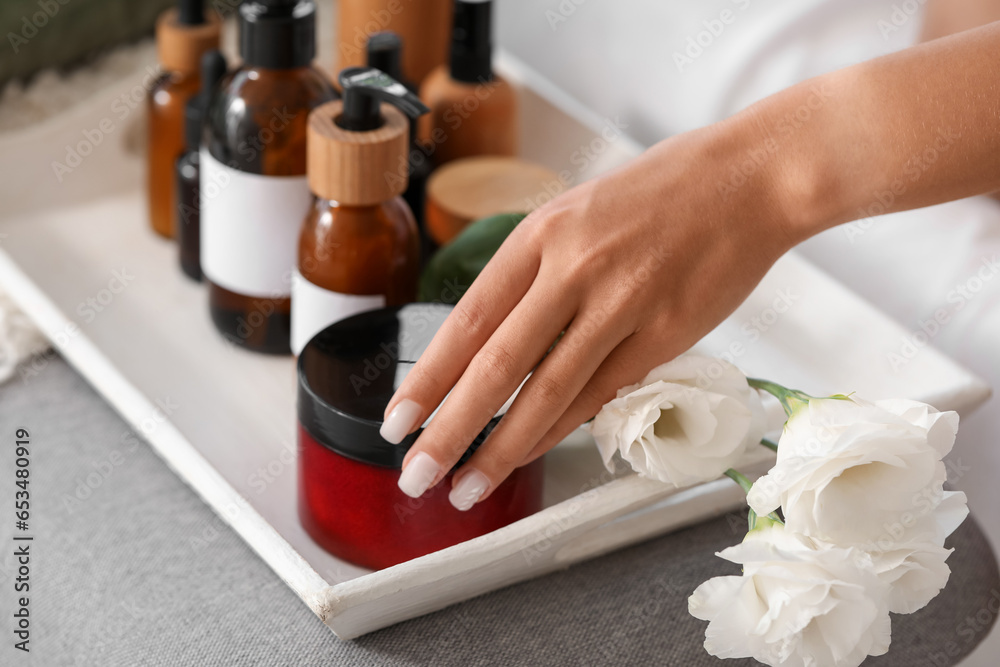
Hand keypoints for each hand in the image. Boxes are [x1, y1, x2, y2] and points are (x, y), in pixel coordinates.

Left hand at [380, 116, 798, 509]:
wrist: (750, 178)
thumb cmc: (662, 192)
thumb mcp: (577, 212)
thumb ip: (536, 273)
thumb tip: (494, 342)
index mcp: (541, 233)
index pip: (468, 320)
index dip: (428, 378)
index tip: (398, 419)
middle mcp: (574, 268)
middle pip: (497, 365)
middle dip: (449, 429)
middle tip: (417, 473)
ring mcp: (621, 303)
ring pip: (548, 392)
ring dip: (502, 448)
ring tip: (467, 485)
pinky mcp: (664, 334)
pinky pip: (600, 393)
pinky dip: (560, 430)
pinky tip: (529, 455)